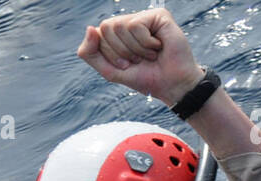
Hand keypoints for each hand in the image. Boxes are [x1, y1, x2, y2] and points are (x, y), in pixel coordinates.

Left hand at [77, 8, 204, 106]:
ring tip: (149, 55)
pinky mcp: (158, 15)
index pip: (98, 34)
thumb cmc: (144, 78)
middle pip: (107, 27)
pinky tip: (158, 47)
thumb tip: (89, 28)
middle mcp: (130, 22)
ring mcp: (144, 17)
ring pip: (121, 26)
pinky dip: (145, 43)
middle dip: (120, 51)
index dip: (110, 54)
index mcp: (118, 34)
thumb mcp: (110, 71)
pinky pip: (136, 25)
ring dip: (134, 49)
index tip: (126, 66)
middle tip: (137, 60)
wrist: (171, 85)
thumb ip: (91, 54)